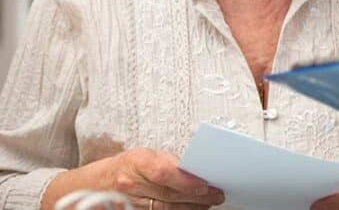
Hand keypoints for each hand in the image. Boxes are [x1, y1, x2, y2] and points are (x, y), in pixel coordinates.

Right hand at [106, 148, 224, 208]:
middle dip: (196, 196)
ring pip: (165, 209)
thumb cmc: (129, 166)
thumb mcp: (148, 155)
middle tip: (216, 195)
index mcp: (137, 162)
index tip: (205, 185)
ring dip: (191, 207)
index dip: (186, 181)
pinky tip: (192, 209)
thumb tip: (197, 170)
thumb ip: (171, 162)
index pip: (164, 173)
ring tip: (207, 203)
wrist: (100, 182)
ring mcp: (130, 202)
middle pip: (168, 194)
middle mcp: (131, 184)